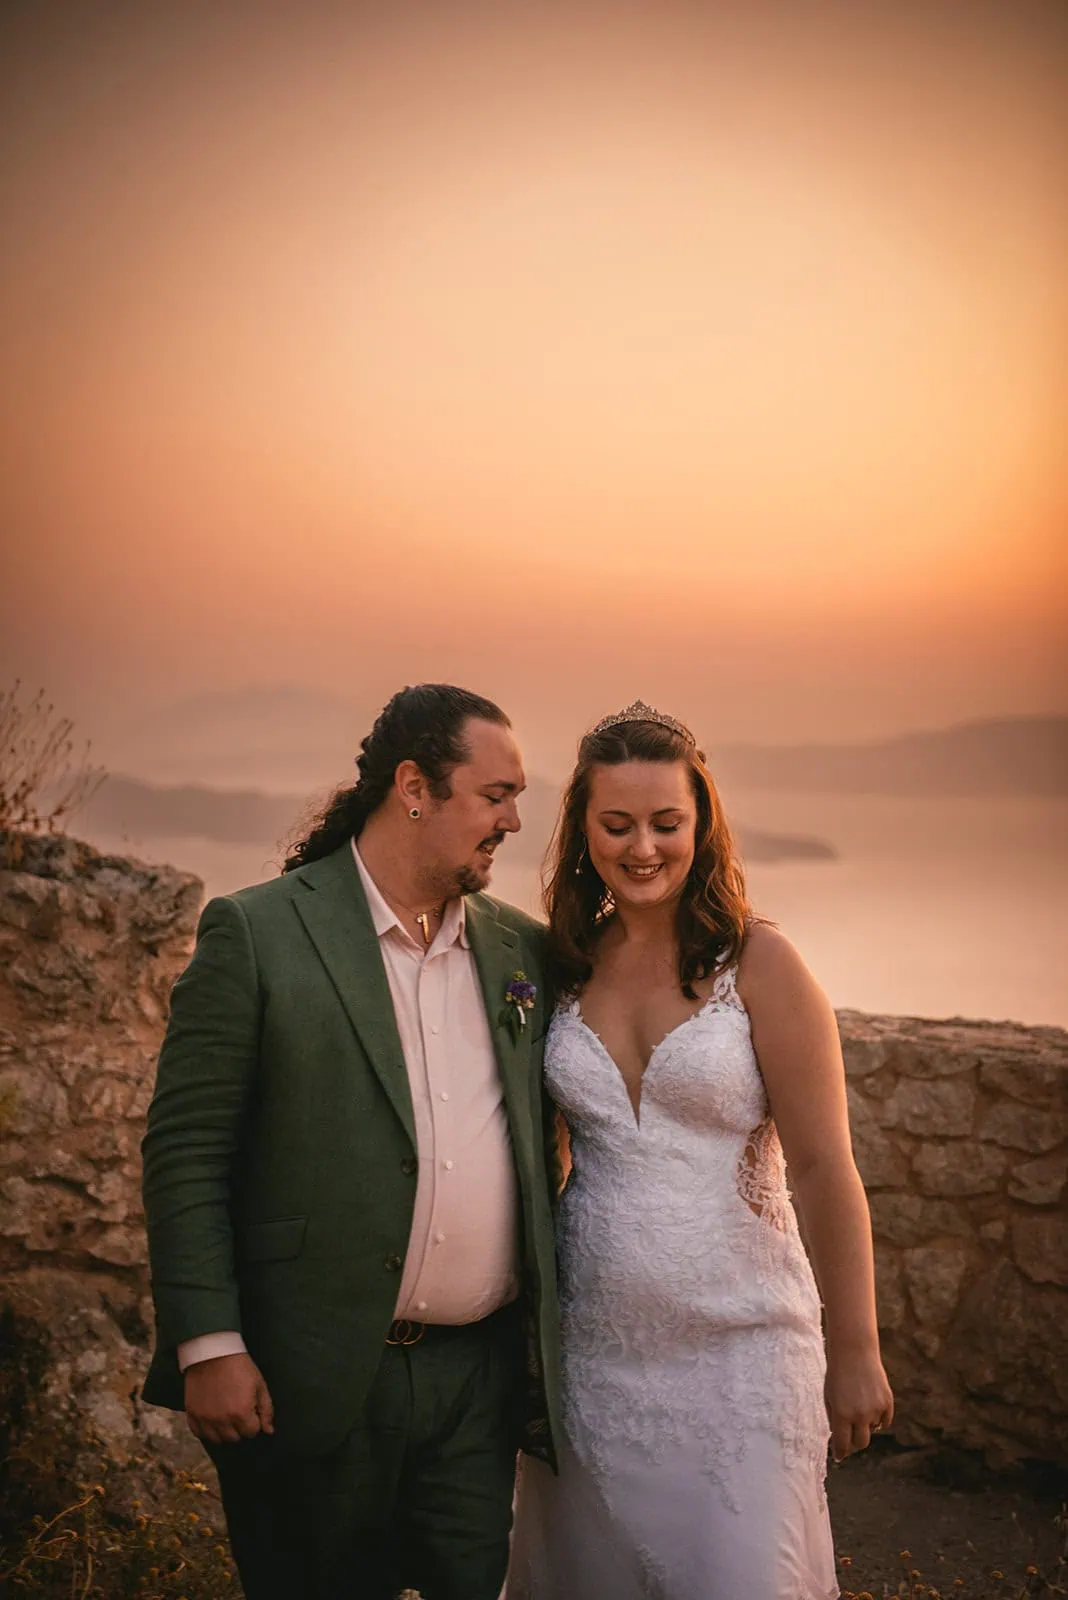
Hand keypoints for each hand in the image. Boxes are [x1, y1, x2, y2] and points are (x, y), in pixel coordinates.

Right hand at [184, 1352, 274, 1444]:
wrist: (213, 1352)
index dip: (254, 1421)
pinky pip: (198, 1433)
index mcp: (241, 1413)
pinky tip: (212, 1418)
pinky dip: (206, 1429)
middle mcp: (222, 1420)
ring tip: (226, 1416)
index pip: (252, 1432)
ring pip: (217, 1439)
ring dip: (224, 1431)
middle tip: (239, 1411)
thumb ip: (266, 1409)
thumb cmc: (239, 1366)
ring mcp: (205, 1418)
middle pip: (234, 1438)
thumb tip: (269, 1431)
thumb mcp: (259, 1384)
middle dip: (240, 1427)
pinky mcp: (192, 1413)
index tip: (251, 1410)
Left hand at [825, 1346, 892, 1462]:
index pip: (842, 1445)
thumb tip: (839, 1439)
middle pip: (861, 1443)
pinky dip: (878, 1418)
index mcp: (842, 1414)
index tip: (839, 1456)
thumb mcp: (829, 1396)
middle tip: (850, 1437)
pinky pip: (885, 1421)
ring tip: (858, 1403)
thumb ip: (834, 1419)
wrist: (854, 1350)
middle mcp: (860, 1414)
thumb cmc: (837, 1373)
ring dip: (865, 1424)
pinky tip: (870, 1405)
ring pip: (873, 1429)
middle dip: (854, 1443)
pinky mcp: (887, 1402)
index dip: (840, 1453)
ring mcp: (876, 1409)